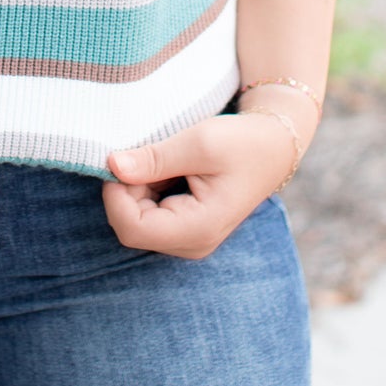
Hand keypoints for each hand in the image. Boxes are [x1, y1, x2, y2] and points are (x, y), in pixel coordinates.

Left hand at [103, 109, 306, 259]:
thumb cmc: (241, 143)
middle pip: (131, 226)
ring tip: (163, 160)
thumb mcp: (198, 142)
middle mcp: (192, 243)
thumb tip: (112, 165)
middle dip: (127, 190)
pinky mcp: (186, 229)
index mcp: (198, 228)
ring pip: (137, 221)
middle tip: (145, 154)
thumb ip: (154, 158)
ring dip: (137, 188)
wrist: (273, 147)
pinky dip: (146, 190)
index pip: (132, 228)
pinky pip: (149, 216)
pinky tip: (167, 170)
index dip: (116, 195)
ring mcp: (189, 239)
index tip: (120, 160)